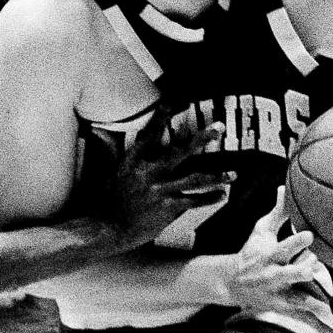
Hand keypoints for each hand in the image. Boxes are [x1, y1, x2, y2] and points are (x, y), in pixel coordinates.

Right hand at [109, 106, 233, 247]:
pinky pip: (194, 201)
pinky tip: (222, 195)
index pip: (150, 134)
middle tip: (220, 128)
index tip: (174, 103)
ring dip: (217, 176)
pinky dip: (209, 198)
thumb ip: (110, 150)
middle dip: (203, 138)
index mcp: (133, 161)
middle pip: (181, 151)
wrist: (107, 228)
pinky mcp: (167, 208)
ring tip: (233, 174)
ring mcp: (159, 191)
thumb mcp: (110, 172)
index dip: (161, 118)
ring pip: (195, 179)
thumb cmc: (107, 200)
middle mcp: (148, 173)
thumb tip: (99, 131)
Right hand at [224, 187, 321, 311]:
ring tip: (324, 300)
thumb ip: (278, 212)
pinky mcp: (282, 305)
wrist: (231, 283)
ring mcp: (278, 292)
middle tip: (312, 265)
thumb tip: (285, 187)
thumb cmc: (251, 253)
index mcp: (270, 255)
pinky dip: (313, 316)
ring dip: (309, 296)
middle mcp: (273, 275)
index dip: (296, 241)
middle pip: (291, 273)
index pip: (284, 247)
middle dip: (302, 269)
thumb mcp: (261, 231)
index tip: (309, 234)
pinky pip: (300, 312)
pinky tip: (328, 321)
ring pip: (296, 295)